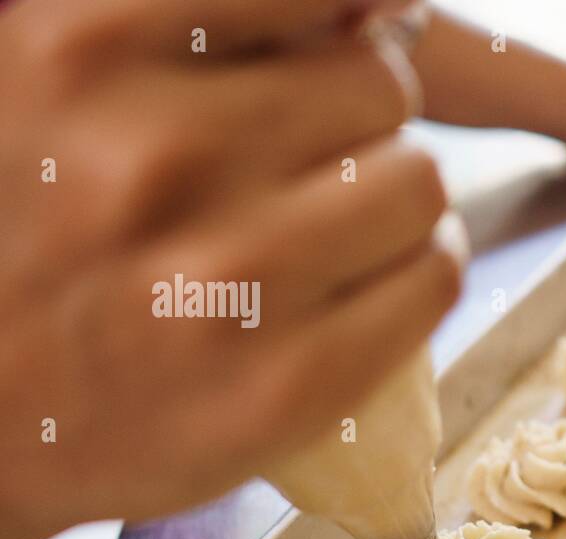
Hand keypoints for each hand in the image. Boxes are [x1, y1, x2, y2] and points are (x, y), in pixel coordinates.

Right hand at [0, 0, 462, 538]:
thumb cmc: (37, 239)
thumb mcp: (66, 93)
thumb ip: (200, 31)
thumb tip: (383, 6)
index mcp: (82, 54)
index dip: (344, 21)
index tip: (340, 46)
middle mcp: (155, 156)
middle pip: (379, 85)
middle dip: (363, 118)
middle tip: (321, 162)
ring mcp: (228, 278)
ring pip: (419, 184)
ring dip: (399, 199)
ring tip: (347, 227)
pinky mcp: (291, 382)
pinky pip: (434, 278)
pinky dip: (423, 269)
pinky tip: (375, 279)